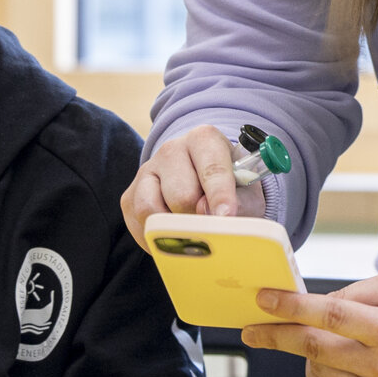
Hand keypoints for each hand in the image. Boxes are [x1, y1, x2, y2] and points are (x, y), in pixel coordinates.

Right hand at [120, 124, 267, 248]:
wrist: (206, 188)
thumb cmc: (231, 190)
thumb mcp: (247, 193)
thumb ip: (240, 203)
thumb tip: (209, 214)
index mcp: (204, 139)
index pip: (212, 168)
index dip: (220, 195)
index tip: (226, 216)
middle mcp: (172, 149)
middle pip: (183, 195)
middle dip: (199, 217)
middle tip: (210, 223)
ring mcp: (147, 170)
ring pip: (154, 209)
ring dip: (175, 227)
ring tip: (192, 229)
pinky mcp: (130, 195)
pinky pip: (140, 223)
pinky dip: (158, 237)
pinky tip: (174, 234)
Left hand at [240, 273, 377, 376]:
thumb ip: (356, 295)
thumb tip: (314, 305)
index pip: (329, 316)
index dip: (291, 307)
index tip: (263, 299)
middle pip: (313, 349)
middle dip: (276, 336)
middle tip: (252, 327)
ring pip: (317, 373)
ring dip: (303, 354)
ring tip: (314, 339)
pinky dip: (320, 374)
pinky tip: (331, 360)